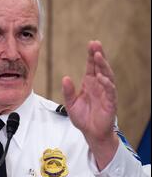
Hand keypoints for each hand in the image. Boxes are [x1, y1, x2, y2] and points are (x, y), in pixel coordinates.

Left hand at [62, 40, 118, 169]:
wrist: (91, 133)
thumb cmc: (83, 118)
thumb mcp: (70, 103)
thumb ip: (68, 91)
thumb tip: (65, 78)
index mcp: (89, 84)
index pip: (91, 67)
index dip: (91, 55)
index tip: (91, 44)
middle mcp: (98, 86)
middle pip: (100, 67)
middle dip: (98, 55)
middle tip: (96, 44)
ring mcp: (105, 93)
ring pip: (107, 76)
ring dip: (103, 66)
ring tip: (98, 56)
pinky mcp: (110, 103)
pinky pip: (110, 91)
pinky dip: (106, 83)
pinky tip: (101, 77)